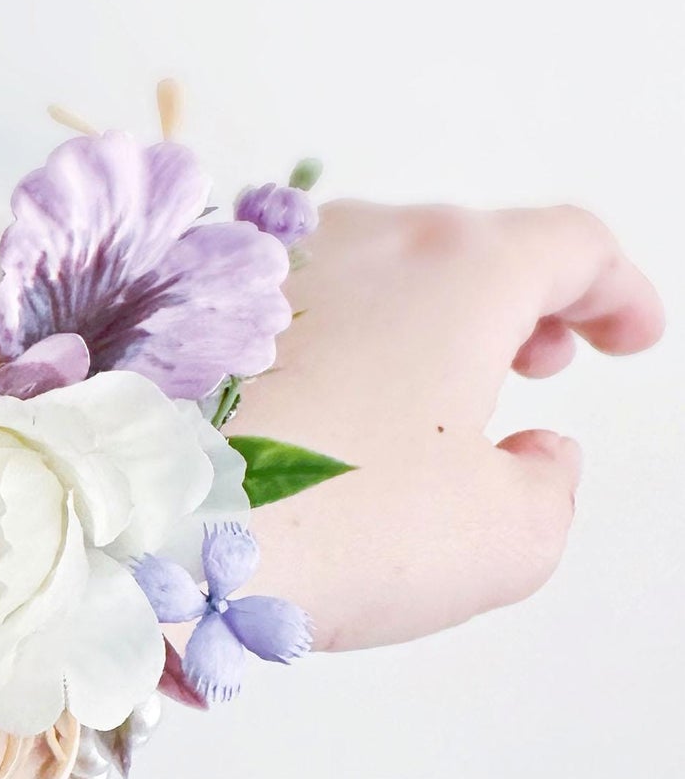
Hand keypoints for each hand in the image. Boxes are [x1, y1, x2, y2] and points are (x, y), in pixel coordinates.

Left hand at [233, 202, 664, 650]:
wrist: (150, 528)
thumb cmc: (340, 527)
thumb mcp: (499, 539)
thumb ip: (549, 488)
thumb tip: (535, 454)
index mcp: (457, 269)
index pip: (568, 245)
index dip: (614, 290)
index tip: (627, 336)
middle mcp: (360, 240)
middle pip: (466, 249)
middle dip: (519, 304)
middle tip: (537, 363)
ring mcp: (265, 265)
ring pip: (372, 271)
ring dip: (423, 317)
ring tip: (433, 387)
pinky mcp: (192, 308)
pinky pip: (292, 306)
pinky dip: (336, 336)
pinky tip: (323, 403)